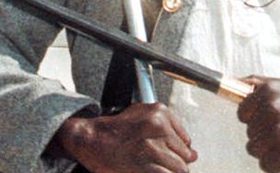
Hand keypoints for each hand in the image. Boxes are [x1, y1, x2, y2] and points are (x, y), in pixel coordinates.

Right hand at [49, 102, 197, 172]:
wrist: (92, 140)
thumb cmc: (114, 128)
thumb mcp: (141, 113)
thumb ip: (165, 124)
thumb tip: (187, 144)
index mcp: (160, 113)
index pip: (186, 139)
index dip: (180, 149)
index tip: (171, 153)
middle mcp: (159, 127)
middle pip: (186, 155)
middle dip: (177, 162)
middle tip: (162, 163)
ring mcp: (154, 148)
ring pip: (181, 169)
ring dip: (170, 171)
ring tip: (156, 167)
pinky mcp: (148, 167)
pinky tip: (151, 170)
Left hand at [236, 76, 279, 171]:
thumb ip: (256, 83)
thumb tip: (233, 80)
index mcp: (267, 91)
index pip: (243, 113)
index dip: (254, 120)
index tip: (266, 121)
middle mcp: (271, 109)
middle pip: (250, 133)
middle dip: (263, 135)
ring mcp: (279, 129)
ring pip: (254, 149)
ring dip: (268, 150)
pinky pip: (266, 164)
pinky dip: (275, 165)